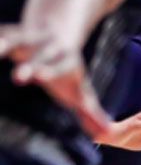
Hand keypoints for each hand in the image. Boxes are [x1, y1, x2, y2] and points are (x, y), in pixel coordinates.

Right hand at [0, 24, 110, 138]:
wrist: (58, 30)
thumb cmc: (68, 70)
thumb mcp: (80, 89)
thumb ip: (89, 111)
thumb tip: (106, 133)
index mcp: (66, 60)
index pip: (59, 67)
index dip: (50, 72)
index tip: (40, 78)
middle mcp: (48, 47)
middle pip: (39, 56)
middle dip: (30, 66)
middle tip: (18, 78)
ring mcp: (29, 37)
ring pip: (16, 38)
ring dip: (5, 43)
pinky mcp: (12, 33)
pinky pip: (1, 33)